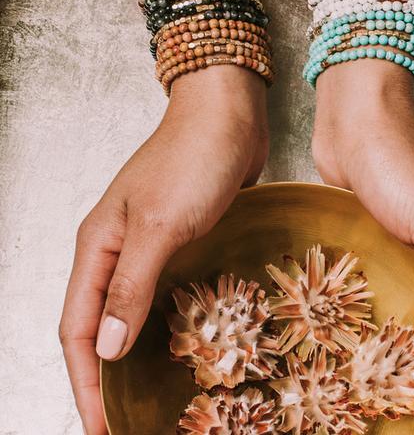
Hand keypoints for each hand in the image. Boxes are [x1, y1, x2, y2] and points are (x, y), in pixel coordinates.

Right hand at [59, 68, 267, 434]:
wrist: (229, 115)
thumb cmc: (192, 159)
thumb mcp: (159, 224)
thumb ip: (130, 284)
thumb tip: (105, 346)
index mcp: (98, 245)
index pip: (77, 327)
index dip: (85, 382)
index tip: (103, 427)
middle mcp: (120, 248)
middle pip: (102, 323)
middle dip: (110, 375)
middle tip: (131, 419)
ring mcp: (154, 242)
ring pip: (137, 309)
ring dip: (142, 351)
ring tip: (160, 392)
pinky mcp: (186, 237)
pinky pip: (172, 289)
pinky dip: (175, 320)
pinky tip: (193, 340)